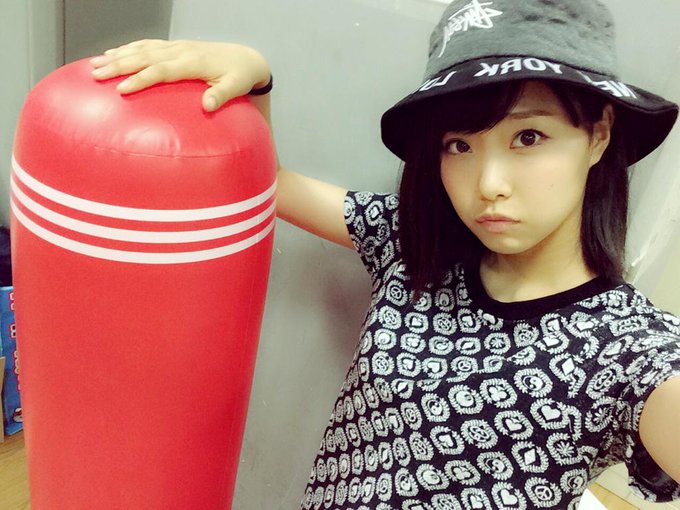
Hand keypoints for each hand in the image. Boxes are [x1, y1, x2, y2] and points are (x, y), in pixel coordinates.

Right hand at [90, 39, 269, 111]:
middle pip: (144, 56)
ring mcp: (175, 47)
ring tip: (94, 65)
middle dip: (118, 65)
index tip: (121, 88)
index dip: (140, 78)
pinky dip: (127, 49)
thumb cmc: (239, 77)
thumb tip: (208, 106)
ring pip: (141, 49)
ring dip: (117, 56)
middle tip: (96, 75)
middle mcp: (180, 51)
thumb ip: (222, 96)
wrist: (245, 58)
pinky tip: (110, 54)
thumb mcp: (236, 87)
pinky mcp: (174, 47)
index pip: (161, 70)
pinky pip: (146, 45)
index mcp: (193, 62)